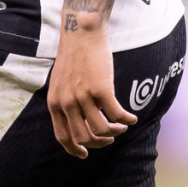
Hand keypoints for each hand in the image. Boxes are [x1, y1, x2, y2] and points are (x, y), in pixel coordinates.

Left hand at [47, 19, 136, 157]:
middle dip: (100, 143)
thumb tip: (78, 121)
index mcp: (55, 102)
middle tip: (110, 138)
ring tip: (121, 126)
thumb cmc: (73, 55)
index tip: (86, 154)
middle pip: (85, 138)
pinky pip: (117, 115)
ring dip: (115, 132)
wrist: (81, 32)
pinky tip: (132, 118)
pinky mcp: (101, 90)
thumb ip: (65, 101)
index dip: (75, 149)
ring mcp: (83, 97)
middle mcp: (66, 102)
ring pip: (102, 131)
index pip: (63, 137)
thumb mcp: (60, 82)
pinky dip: (127, 120)